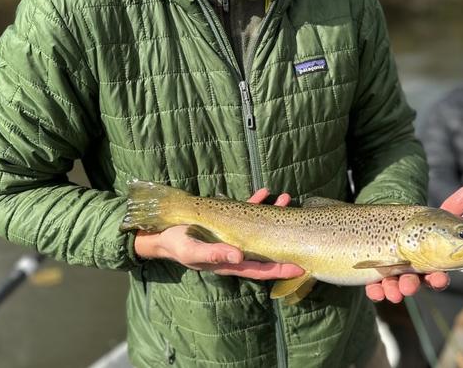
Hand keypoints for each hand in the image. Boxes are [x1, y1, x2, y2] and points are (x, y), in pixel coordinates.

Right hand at [133, 188, 303, 279]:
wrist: (160, 234)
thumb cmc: (176, 245)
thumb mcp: (192, 251)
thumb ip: (214, 255)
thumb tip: (239, 257)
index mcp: (230, 263)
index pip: (261, 269)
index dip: (281, 270)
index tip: (300, 267)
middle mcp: (235, 251)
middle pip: (266, 247)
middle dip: (284, 237)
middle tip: (301, 224)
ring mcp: (232, 236)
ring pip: (259, 227)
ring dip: (273, 213)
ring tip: (286, 198)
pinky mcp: (226, 222)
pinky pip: (246, 213)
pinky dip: (256, 203)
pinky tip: (265, 191)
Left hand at [365, 186, 462, 302]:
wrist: (390, 229)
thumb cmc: (418, 229)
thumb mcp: (434, 219)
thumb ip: (453, 208)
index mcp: (430, 265)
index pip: (438, 275)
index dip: (439, 279)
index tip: (439, 278)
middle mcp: (413, 274)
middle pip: (414, 284)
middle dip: (412, 286)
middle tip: (408, 287)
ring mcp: (394, 278)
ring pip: (395, 288)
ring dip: (394, 290)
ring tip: (392, 289)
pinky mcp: (376, 280)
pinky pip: (375, 289)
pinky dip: (375, 291)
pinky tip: (374, 290)